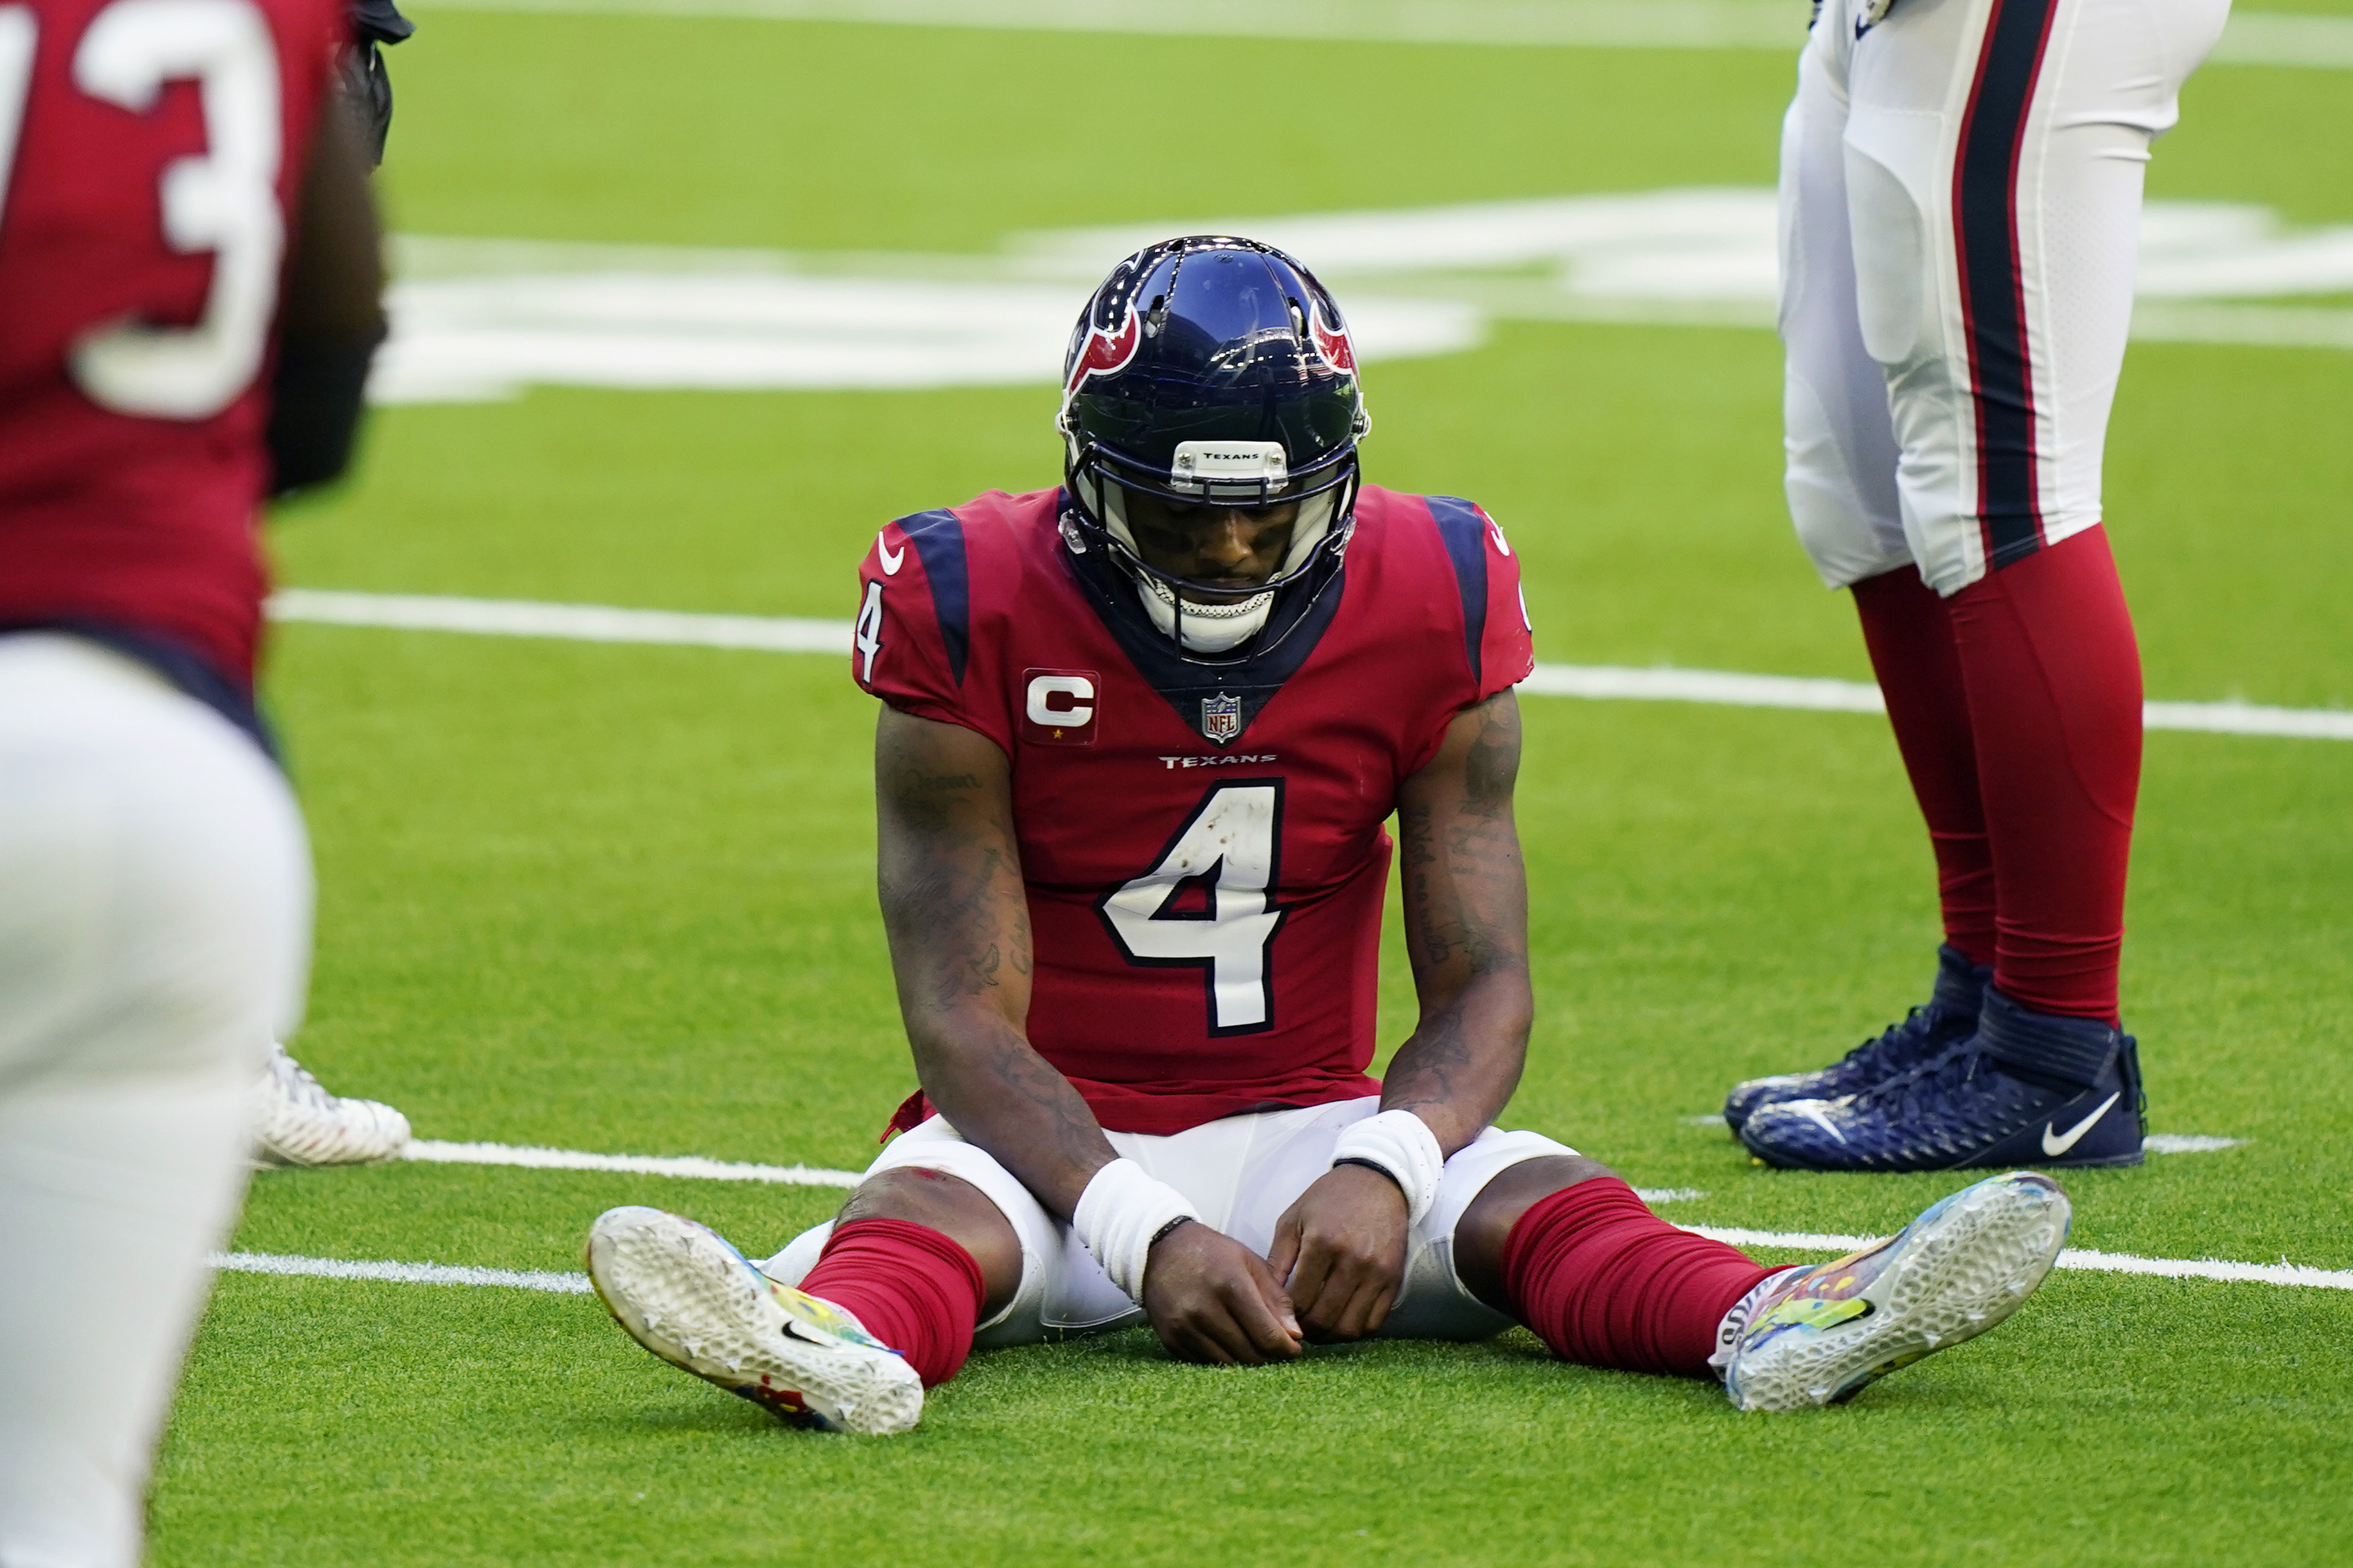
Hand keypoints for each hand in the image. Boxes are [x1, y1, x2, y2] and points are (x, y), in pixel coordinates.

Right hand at [1141, 1222, 1302, 1364]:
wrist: (1160, 1249)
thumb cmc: (1212, 1253)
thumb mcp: (1250, 1263)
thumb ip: (1276, 1299)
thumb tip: (1296, 1336)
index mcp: (1230, 1286)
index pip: (1268, 1335)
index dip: (1287, 1348)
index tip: (1295, 1349)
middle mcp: (1204, 1310)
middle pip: (1250, 1354)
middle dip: (1269, 1356)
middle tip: (1276, 1348)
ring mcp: (1184, 1327)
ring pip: (1229, 1364)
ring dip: (1247, 1360)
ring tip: (1254, 1346)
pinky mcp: (1171, 1340)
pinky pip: (1206, 1363)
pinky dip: (1223, 1358)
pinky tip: (1228, 1343)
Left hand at [1267, 1164, 1409, 1341]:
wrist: (1377, 1182)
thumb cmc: (1328, 1199)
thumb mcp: (1293, 1219)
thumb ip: (1276, 1260)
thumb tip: (1264, 1298)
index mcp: (1322, 1242)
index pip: (1299, 1301)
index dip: (1286, 1316)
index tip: (1281, 1315)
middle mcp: (1353, 1259)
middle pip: (1323, 1319)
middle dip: (1305, 1330)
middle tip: (1297, 1327)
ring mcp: (1377, 1272)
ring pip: (1349, 1328)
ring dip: (1330, 1335)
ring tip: (1318, 1326)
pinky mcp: (1394, 1279)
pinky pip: (1375, 1322)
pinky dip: (1356, 1328)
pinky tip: (1342, 1318)